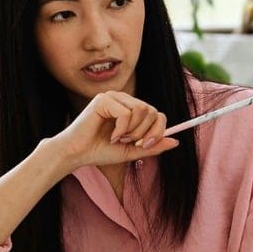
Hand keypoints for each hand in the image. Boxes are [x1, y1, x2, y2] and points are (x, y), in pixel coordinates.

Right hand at [54, 91, 178, 170]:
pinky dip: (121, 129)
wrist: (77, 154)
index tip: (145, 146)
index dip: (157, 131)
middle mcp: (123, 99)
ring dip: (132, 131)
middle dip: (144, 132)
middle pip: (152, 111)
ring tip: (117, 138)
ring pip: (141, 109)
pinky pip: (126, 113)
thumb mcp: (132, 151)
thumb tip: (175, 141)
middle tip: (128, 142)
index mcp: (131, 108)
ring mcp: (113, 96)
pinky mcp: (103, 99)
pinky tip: (110, 135)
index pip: (157, 113)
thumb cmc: (100, 151)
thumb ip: (152, 146)